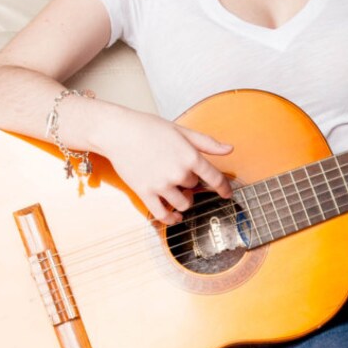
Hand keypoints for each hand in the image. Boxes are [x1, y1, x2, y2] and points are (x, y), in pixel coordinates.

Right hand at [98, 108, 233, 223]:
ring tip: (175, 190)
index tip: (228, 194)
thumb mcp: (181, 131)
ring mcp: (161, 185)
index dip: (224, 188)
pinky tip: (174, 216)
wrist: (118, 132)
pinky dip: (171, 219)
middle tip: (177, 170)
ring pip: (183, 204)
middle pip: (194, 187)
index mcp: (190, 156)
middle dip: (190, 182)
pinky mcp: (145, 193)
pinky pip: (163, 215)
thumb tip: (230, 149)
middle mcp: (178, 173)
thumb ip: (207, 143)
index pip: (215, 178)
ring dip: (183, 200)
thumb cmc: (149, 128)